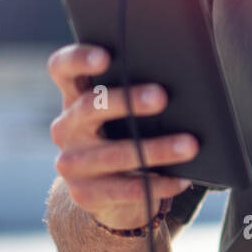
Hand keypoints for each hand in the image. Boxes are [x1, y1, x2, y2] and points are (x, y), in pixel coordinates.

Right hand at [47, 42, 199, 231]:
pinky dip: (159, 183)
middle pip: (89, 107)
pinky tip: (182, 179)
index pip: (62, 68)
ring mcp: (71, 163)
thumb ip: (137, 89)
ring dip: (155, 149)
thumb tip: (184, 75)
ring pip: (114, 154)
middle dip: (127, 101)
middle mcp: (66, 127)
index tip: (105, 56)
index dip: (78, 59)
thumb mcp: (123, 113)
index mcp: (73, 97)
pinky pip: (127, 189)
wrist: (110, 195)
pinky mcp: (85, 194)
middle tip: (162, 97)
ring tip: (189, 145)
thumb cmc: (126, 137)